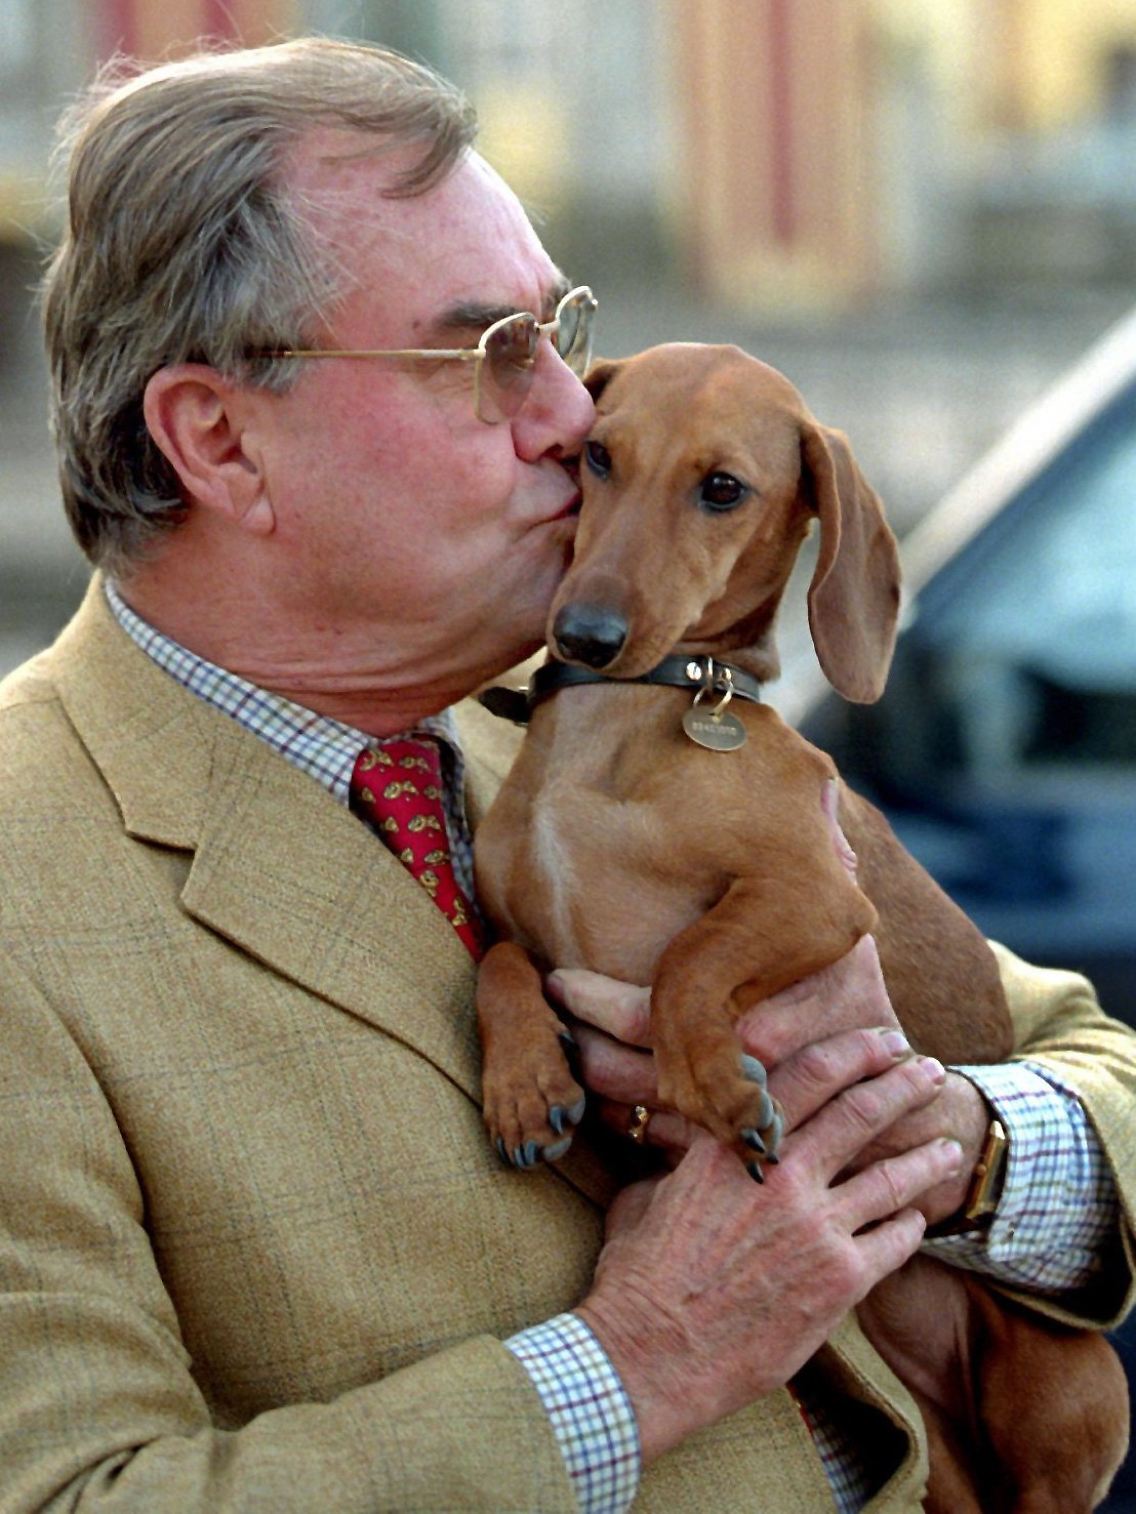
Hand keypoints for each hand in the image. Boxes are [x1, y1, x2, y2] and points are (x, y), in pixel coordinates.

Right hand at [574, 1035, 963, 1462]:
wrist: (650, 1353)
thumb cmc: (638, 1278)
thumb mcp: (650, 1195)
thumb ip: (688, 1163)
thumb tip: (691, 1150)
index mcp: (731, 1143)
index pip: (806, 1075)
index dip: (852, 1051)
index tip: (881, 1041)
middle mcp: (780, 1173)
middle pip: (860, 1111)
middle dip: (902, 1085)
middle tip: (927, 1070)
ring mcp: (816, 1226)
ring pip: (891, 1176)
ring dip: (925, 1156)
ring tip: (947, 1145)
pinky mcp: (840, 1280)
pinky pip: (894, 1241)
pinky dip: (910, 1225)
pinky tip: (916, 1220)